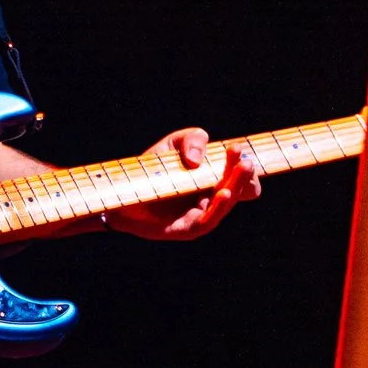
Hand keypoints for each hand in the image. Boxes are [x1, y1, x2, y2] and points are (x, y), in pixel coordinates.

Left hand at [107, 127, 258, 240]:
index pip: (240, 175)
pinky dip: (219, 207)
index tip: (237, 148)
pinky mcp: (187, 228)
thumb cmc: (151, 169)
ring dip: (237, 187)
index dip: (243, 164)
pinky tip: (225, 193)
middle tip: (245, 161)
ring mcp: (201, 214)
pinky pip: (208, 220)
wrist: (123, 192)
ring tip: (243, 170)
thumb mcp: (171, 145)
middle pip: (240, 189)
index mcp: (214, 179)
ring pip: (227, 204)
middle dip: (244, 174)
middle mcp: (212, 198)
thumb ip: (191, 139)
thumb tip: (198, 158)